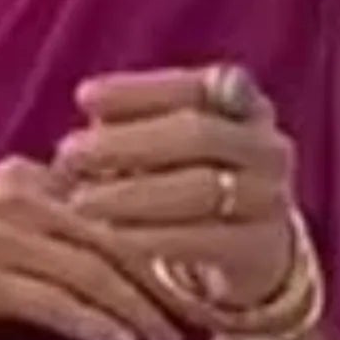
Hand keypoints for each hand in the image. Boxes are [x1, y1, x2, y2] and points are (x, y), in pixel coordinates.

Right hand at [0, 160, 184, 339]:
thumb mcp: (0, 213)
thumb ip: (54, 219)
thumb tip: (115, 240)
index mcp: (32, 176)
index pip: (112, 203)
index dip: (160, 237)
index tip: (196, 269)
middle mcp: (21, 197)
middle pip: (112, 237)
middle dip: (161, 277)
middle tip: (198, 312)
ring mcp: (2, 237)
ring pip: (90, 272)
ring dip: (137, 309)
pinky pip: (54, 303)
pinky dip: (94, 324)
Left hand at [54, 67, 303, 311]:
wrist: (252, 253)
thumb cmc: (192, 184)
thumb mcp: (170, 146)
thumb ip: (135, 126)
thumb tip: (84, 118)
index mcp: (244, 104)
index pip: (192, 86)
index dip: (138, 91)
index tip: (83, 97)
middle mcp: (266, 145)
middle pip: (197, 135)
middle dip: (129, 143)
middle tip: (70, 153)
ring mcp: (268, 198)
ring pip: (200, 189)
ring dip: (133, 194)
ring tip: (80, 200)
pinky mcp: (258, 248)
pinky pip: (202, 240)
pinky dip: (153, 236)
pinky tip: (111, 235)